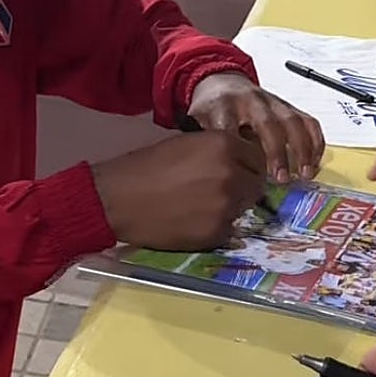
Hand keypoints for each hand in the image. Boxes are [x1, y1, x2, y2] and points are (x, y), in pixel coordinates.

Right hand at [92, 130, 265, 249]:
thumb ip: (218, 151)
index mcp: (224, 145)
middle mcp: (232, 173)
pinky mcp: (216, 232)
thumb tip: (239, 161)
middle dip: (244, 186)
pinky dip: (218, 226)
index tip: (238, 170)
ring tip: (203, 205)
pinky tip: (195, 220)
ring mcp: (227, 205)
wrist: (118, 198)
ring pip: (244, 207)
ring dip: (232, 206)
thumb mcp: (187, 144)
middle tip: (220, 190)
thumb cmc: (146, 166)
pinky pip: (230, 229)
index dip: (247, 164)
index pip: (257, 156)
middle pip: (257, 183)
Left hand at [188, 72, 324, 182]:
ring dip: (301, 149)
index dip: (236, 149)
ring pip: (292, 121)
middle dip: (276, 152)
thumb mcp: (197, 122)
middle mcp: (250, 101)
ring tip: (304, 174)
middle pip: (266, 123)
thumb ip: (202, 143)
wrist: (224, 82)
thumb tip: (206, 175)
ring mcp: (273, 102)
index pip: (229, 126)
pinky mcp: (289, 107)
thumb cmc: (212, 109)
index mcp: (223, 105)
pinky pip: (308, 121)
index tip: (242, 174)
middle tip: (280, 179)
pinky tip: (315, 162)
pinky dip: (315, 141)